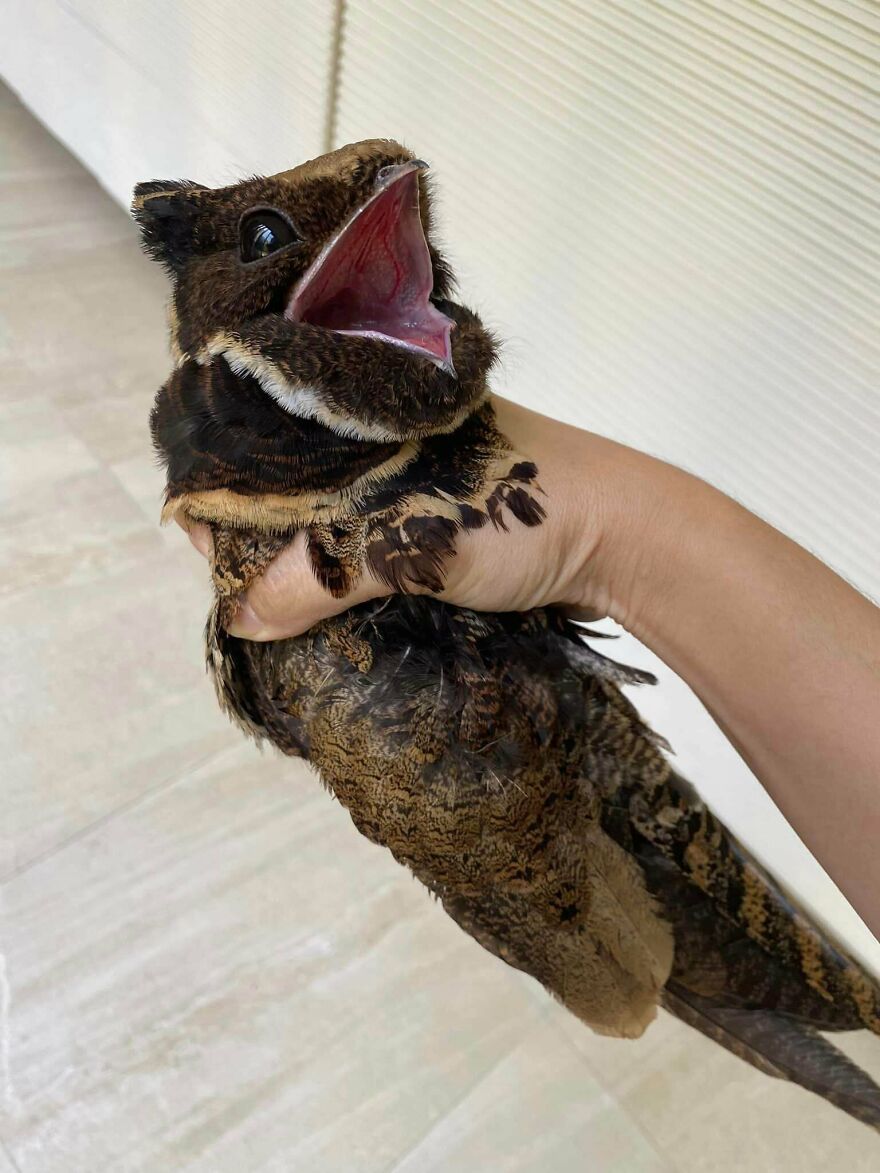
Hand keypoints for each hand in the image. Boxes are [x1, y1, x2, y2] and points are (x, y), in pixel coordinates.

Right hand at [180, 397, 649, 638]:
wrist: (624, 537)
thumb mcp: (410, 540)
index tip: (211, 552)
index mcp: (365, 401)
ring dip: (297, 561)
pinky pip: (359, 539)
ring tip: (274, 607)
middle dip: (256, 535)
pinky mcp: (427, 516)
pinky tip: (320, 605)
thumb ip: (320, 575)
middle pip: (284, 481)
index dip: (225, 491)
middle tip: (246, 593)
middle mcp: (375, 431)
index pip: (261, 436)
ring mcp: (404, 475)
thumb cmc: (523, 510)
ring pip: (320, 514)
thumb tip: (241, 618)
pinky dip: (335, 572)